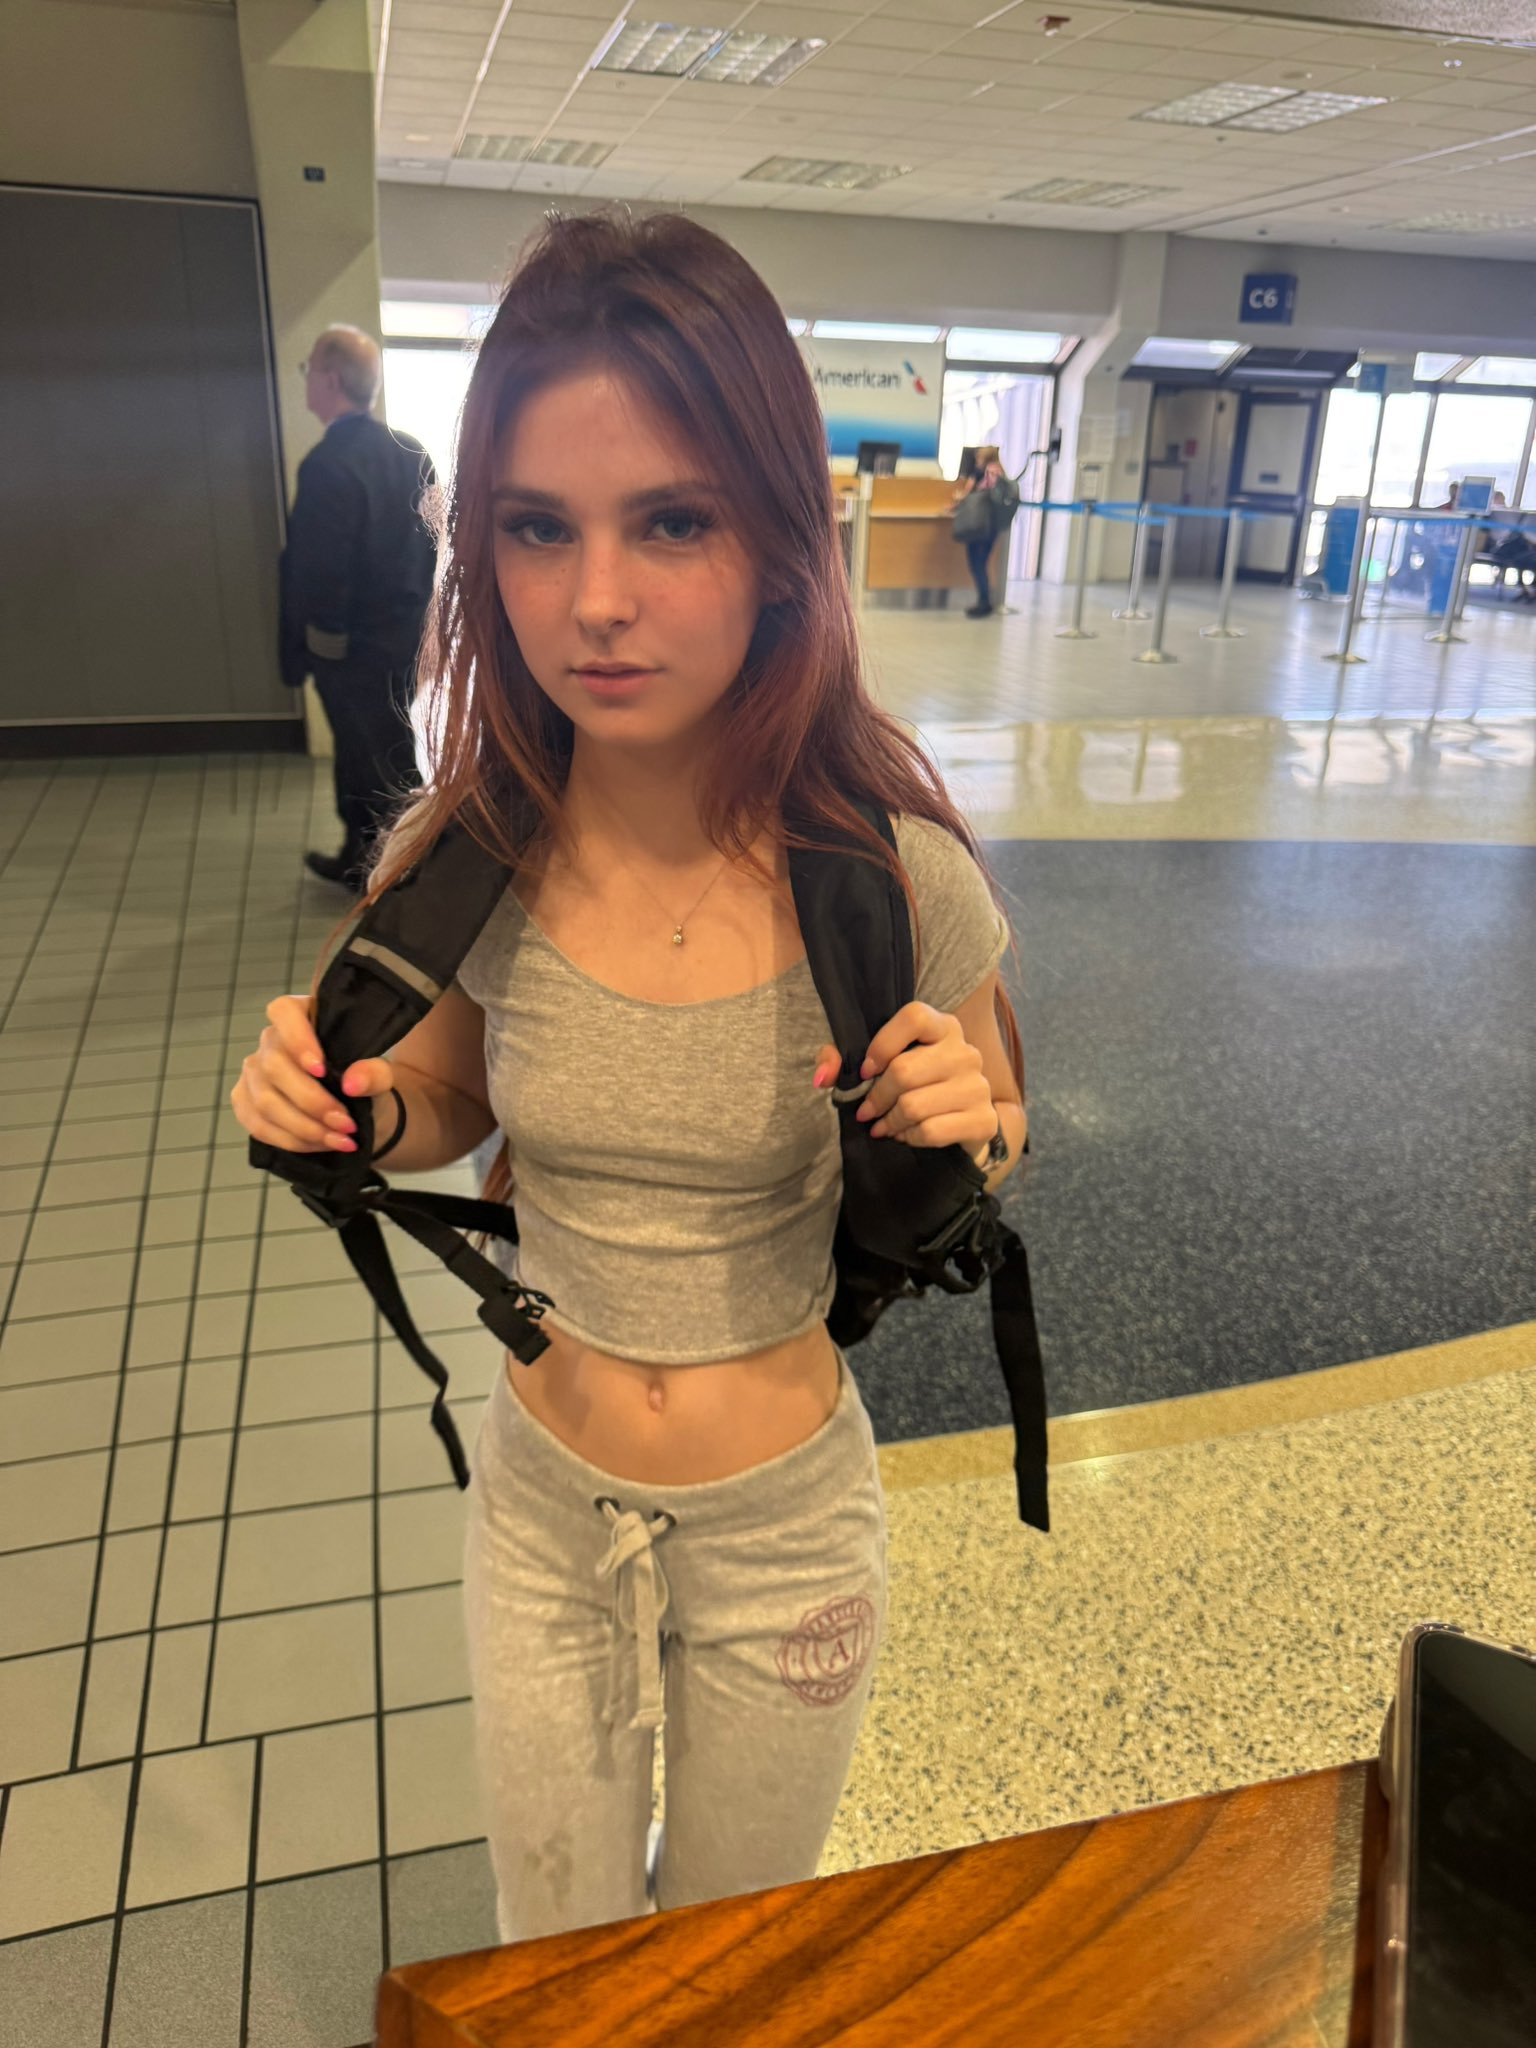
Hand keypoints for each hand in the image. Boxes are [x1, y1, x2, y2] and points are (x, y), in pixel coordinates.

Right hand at [230, 994, 394, 1154]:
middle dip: (311, 1102)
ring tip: (339, 1140)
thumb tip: (352, 1083)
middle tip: (345, 1123)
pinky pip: (258, 1125)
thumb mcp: (380, 1077)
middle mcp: (271, 1040)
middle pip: (273, 1066)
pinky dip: (290, 1140)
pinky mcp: (245, 1102)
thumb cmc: (364, 1083)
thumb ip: (374, 1073)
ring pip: (265, 1101)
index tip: (321, 1069)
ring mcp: (253, 1071)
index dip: (297, 1039)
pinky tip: (319, 1146)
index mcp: (303, 1015)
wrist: (356, 1113)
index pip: (284, 1011)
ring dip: (304, 1127)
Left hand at [810, 1003, 994, 1156]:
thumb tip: (823, 1077)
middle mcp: (966, 1052)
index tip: (866, 1071)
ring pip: (914, 1105)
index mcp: (944, 1027)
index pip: (913, 1017)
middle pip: (904, 1071)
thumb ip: (842, 1060)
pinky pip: (931, 1131)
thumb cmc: (916, 1088)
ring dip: (889, 1121)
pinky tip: (906, 1135)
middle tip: (866, 1112)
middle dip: (876, 1097)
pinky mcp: (984, 1120)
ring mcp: (979, 1086)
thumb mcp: (878, 1067)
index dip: (882, 1044)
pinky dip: (910, 1137)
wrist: (962, 1124)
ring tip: (884, 1126)